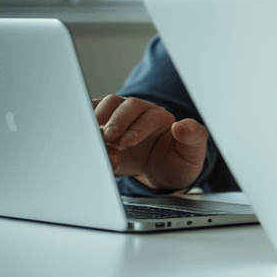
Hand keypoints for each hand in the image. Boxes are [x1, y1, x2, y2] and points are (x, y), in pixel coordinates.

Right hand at [93, 95, 207, 190]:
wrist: (162, 172)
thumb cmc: (177, 160)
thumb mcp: (192, 152)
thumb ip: (194, 137)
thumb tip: (182, 126)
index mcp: (161, 117)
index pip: (149, 115)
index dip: (137, 127)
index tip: (128, 143)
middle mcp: (139, 113)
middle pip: (123, 104)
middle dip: (115, 121)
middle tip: (108, 138)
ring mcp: (119, 119)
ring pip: (105, 107)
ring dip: (97, 120)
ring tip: (96, 138)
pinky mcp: (104, 128)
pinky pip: (91, 118)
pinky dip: (85, 123)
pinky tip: (83, 135)